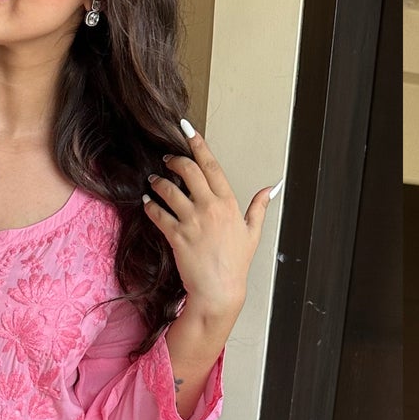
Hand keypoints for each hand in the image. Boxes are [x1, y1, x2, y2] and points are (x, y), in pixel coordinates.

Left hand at [142, 121, 278, 321]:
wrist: (219, 291)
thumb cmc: (236, 264)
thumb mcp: (252, 233)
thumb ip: (259, 207)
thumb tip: (271, 189)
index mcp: (229, 203)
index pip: (211, 165)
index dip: (198, 144)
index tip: (187, 128)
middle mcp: (210, 208)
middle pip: (187, 170)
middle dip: (174, 160)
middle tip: (167, 160)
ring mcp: (192, 221)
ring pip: (168, 189)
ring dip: (158, 182)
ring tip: (154, 182)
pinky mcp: (177, 236)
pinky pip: (157, 213)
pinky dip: (150, 205)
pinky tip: (147, 203)